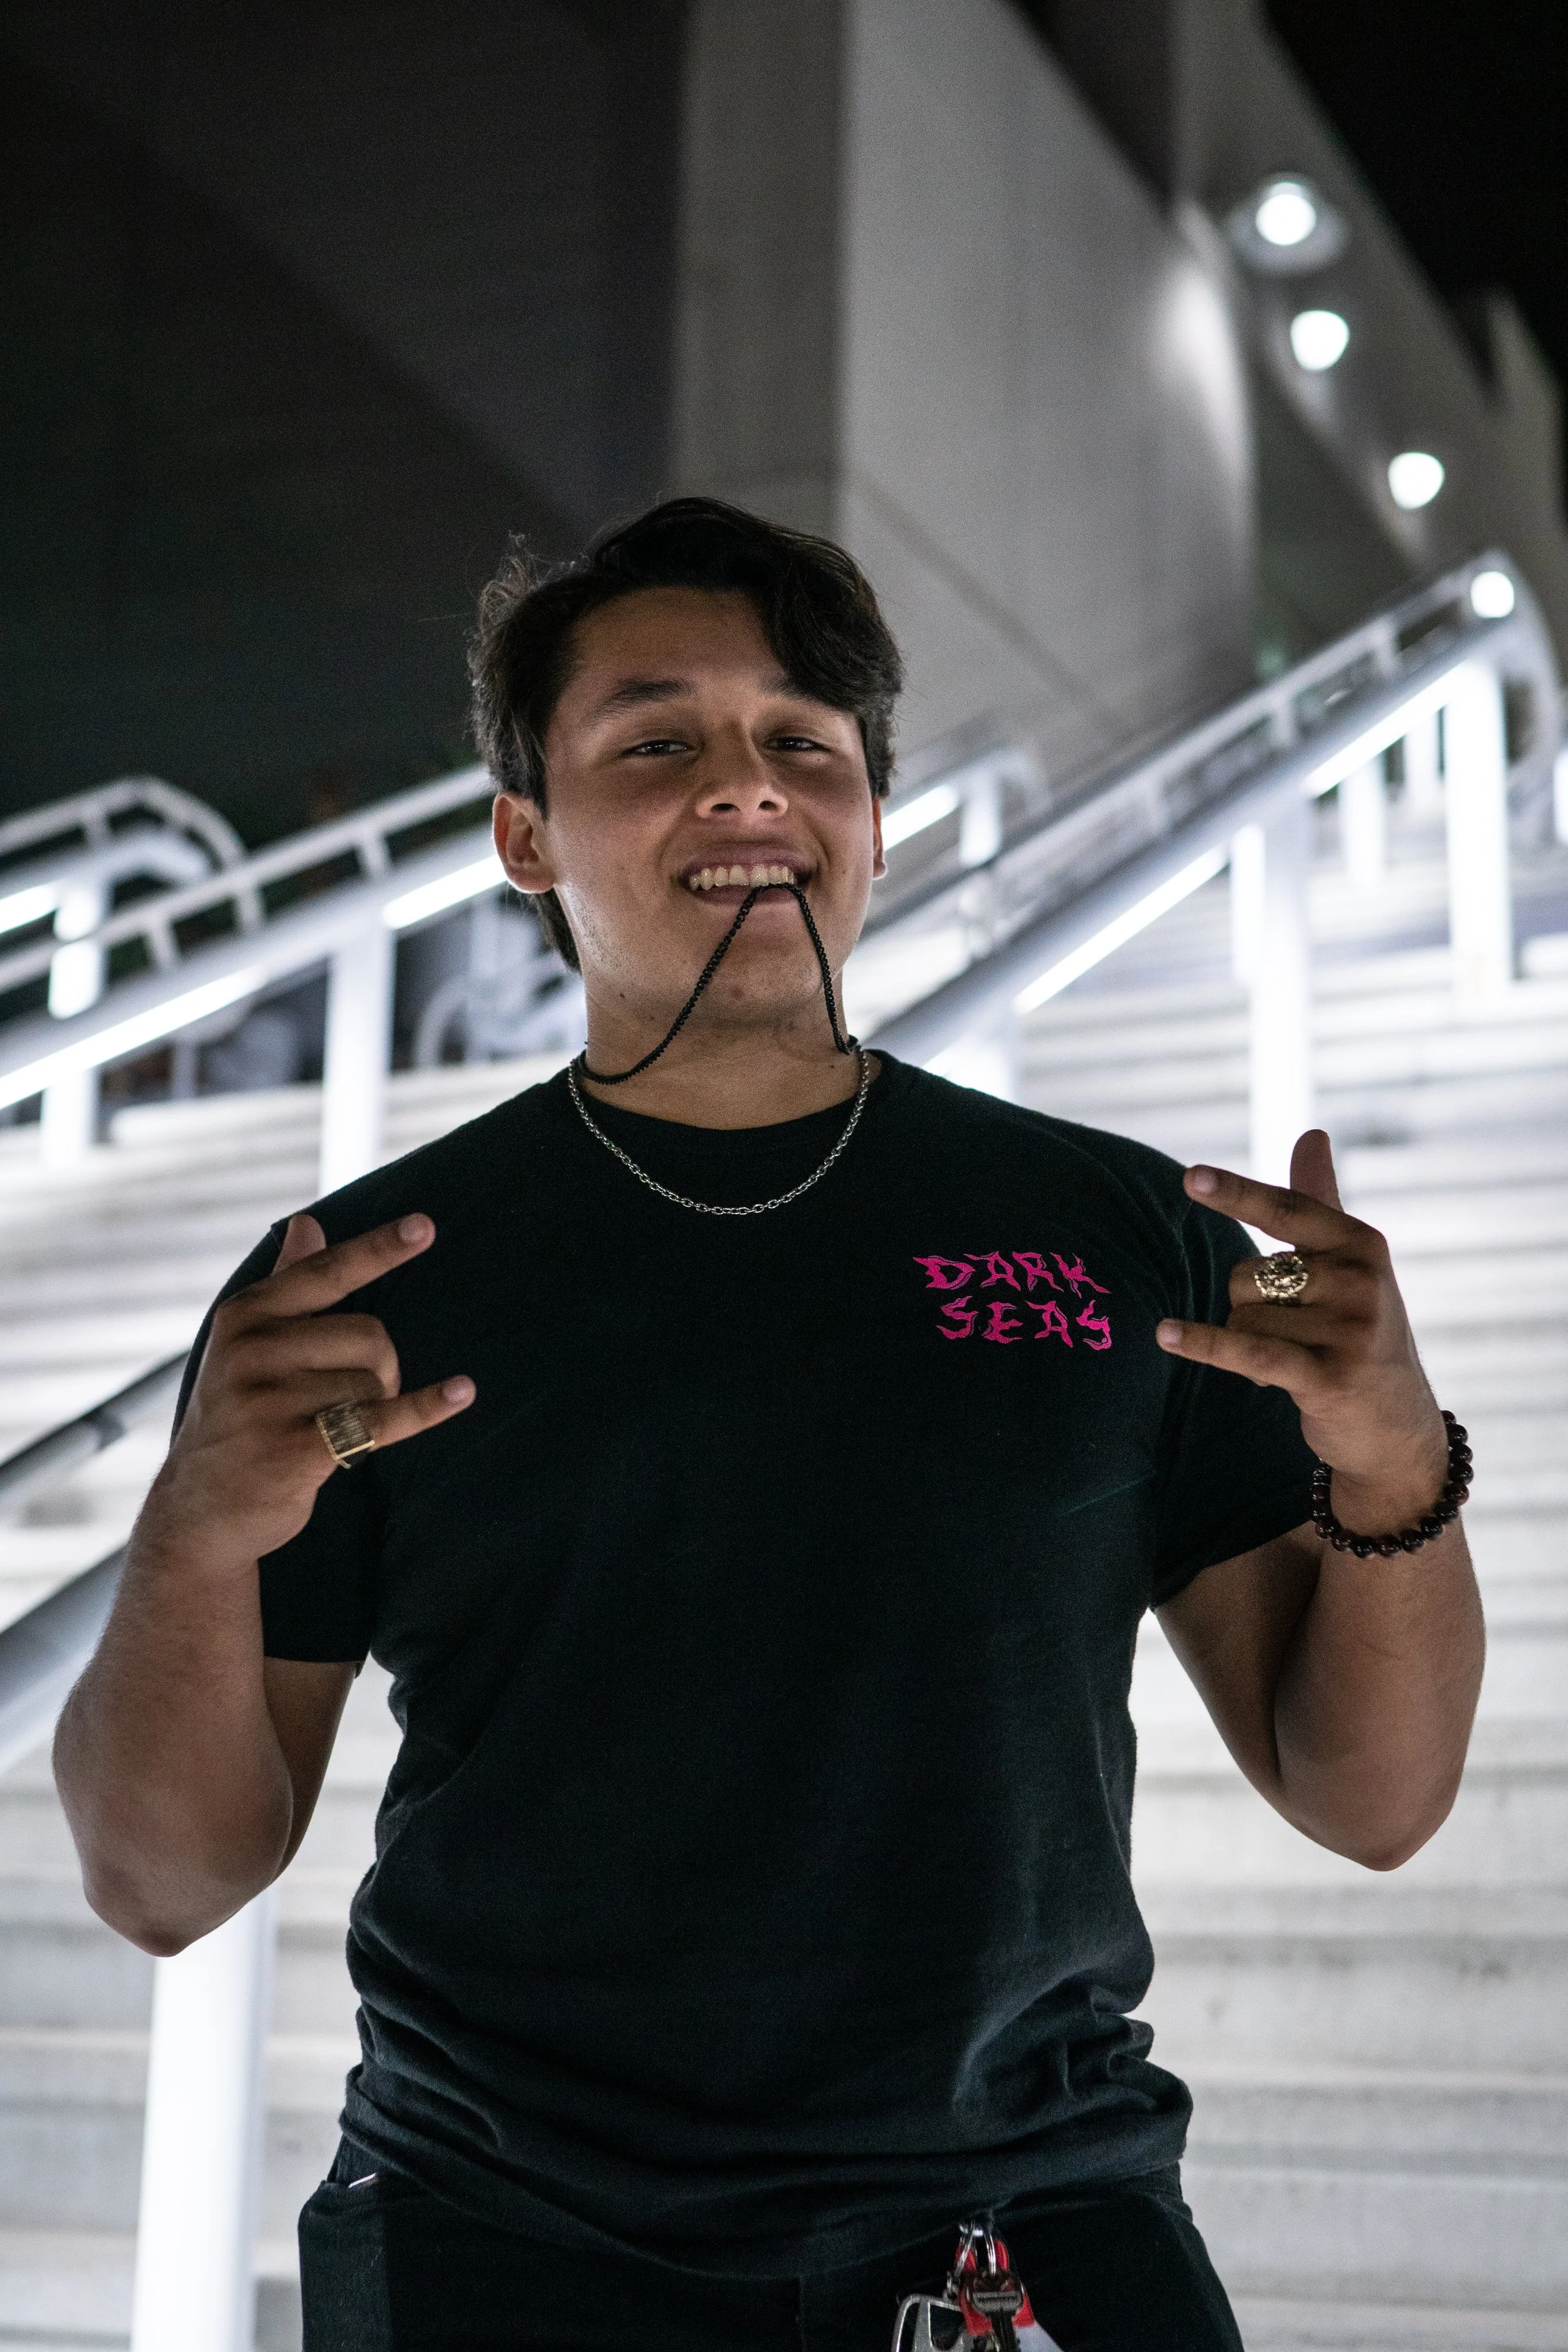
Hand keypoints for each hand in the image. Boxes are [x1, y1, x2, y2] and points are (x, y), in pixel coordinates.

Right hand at [151, 1212, 473, 1566]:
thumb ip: (284, 1284)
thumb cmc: (238, 1417)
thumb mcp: (247, 1345)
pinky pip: (381, 1420)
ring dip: (373, 1406)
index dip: (378, 1248)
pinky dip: (425, 1408)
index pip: (325, 1274)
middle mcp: (252, 1352)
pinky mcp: (295, 1449)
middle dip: (380, 1366)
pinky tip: (461, 1393)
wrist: (201, 1510)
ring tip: (333, 1429)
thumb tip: (308, 1222)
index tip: (425, 1225)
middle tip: (350, 1399)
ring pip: (374, 1382)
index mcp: (245, 1316)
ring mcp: (270, 1401)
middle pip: (369, 1335)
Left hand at [1155, 1129, 1448, 1534]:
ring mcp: (1349, 1331)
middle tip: (1296, 1333)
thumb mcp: (1347, 1265)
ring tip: (1296, 1359)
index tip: (1191, 1178)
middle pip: (1248, 1275)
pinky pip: (1248, 1350)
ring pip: (1243, 1317)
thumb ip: (1320, 1201)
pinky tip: (1165, 1334)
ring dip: (1250, 1341)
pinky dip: (1204, 1344)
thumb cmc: (1359, 1333)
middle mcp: (1362, 1282)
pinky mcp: (1329, 1378)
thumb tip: (1311, 1132)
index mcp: (1362, 1245)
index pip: (1287, 1211)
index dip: (1236, 1195)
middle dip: (1250, 1305)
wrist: (1396, 1428)